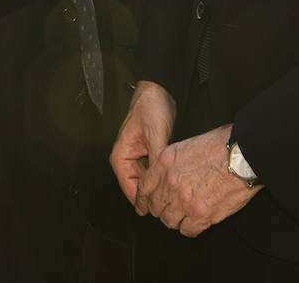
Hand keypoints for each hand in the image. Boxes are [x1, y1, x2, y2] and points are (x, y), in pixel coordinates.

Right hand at [110, 81, 175, 203]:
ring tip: (177, 195)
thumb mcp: (155, 134)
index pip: (131, 190)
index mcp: (121, 158)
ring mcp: (139, 159)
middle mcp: (128, 161)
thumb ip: (156, 159)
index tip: (163, 210)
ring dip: (161, 187)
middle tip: (174, 205)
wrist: (158, 89)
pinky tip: (177, 181)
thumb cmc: (150, 106)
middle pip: (140, 189)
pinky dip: (165, 177)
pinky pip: (157, 173)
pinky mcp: (150, 154)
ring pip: (150, 182)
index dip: (147, 202)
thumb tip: (161, 183)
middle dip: (156, 196)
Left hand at [136, 124, 262, 236]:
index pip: (143, 188)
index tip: (144, 206)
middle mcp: (171, 183)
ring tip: (184, 215)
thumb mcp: (186, 146)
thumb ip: (170, 163)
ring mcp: (185, 201)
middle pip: (156, 207)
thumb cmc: (220, 145)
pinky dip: (190, 228)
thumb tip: (163, 177)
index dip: (143, 199)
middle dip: (161, 210)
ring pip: (169, 221)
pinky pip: (187, 230)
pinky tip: (196, 221)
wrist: (243, 155)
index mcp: (165, 163)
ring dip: (176, 219)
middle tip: (168, 210)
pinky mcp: (202, 215)